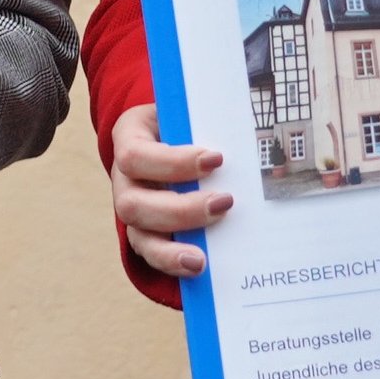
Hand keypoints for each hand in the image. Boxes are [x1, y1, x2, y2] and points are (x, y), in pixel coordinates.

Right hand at [106, 105, 232, 279]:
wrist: (171, 134)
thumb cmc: (185, 122)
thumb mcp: (190, 111)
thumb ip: (209, 118)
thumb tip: (255, 131)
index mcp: (130, 138)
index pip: (136, 155)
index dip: (173, 163)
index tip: (217, 159)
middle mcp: (124, 178)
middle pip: (132, 204)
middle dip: (180, 210)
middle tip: (225, 203)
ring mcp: (132, 208)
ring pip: (139, 235)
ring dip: (171, 248)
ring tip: (203, 258)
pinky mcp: (145, 232)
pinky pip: (152, 254)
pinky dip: (174, 263)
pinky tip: (200, 267)